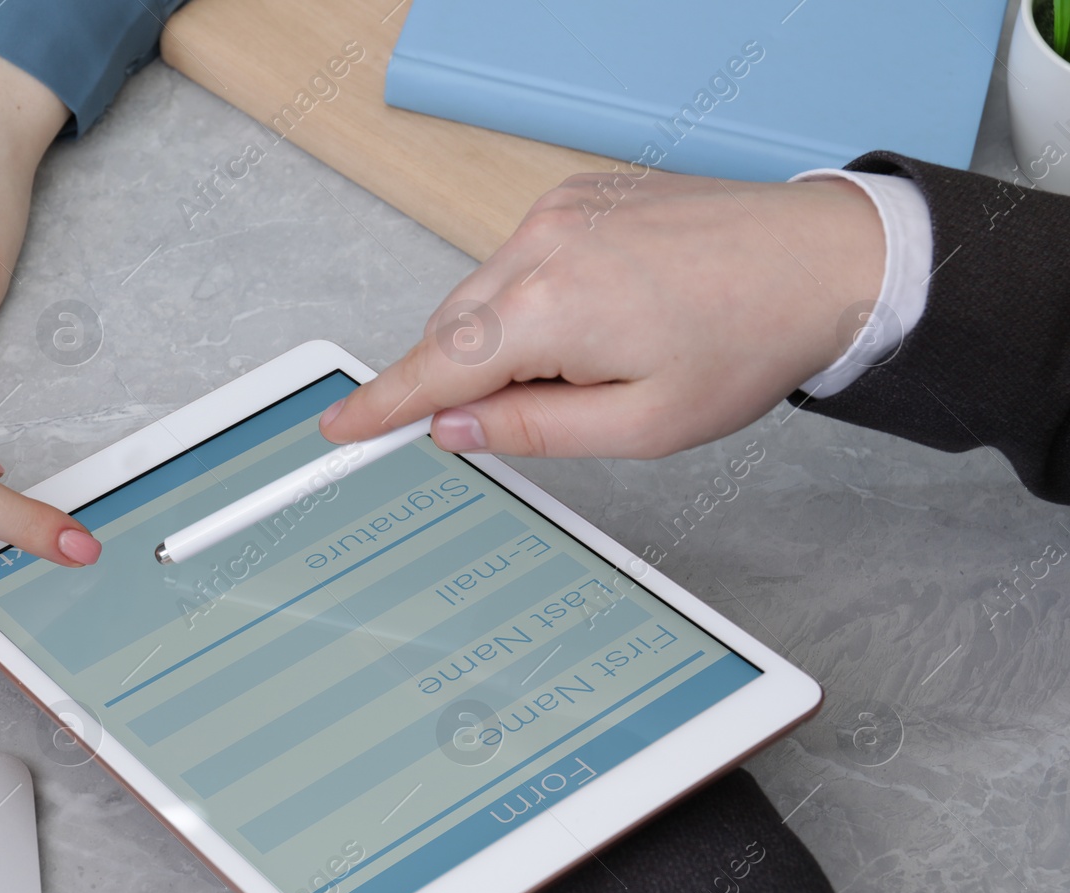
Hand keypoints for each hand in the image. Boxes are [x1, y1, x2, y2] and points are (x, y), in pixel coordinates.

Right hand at [320, 172, 885, 457]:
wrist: (821, 260)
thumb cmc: (748, 341)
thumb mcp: (641, 426)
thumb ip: (532, 430)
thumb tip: (454, 428)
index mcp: (552, 308)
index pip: (435, 369)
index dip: (383, 406)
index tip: (341, 428)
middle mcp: (541, 243)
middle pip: (452, 330)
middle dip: (471, 380)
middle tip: (556, 405)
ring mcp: (557, 209)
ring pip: (483, 294)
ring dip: (509, 338)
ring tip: (604, 354)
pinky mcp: (577, 192)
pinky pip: (519, 258)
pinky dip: (534, 298)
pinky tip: (605, 313)